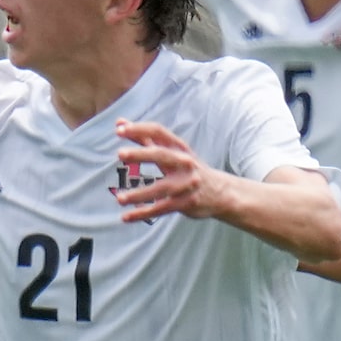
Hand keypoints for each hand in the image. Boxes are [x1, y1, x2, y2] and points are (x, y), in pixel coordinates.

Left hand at [112, 120, 234, 223]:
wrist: (221, 192)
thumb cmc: (189, 168)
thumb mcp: (172, 151)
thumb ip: (145, 138)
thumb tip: (119, 123)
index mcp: (179, 147)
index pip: (159, 132)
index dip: (139, 129)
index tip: (119, 129)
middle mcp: (185, 163)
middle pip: (162, 155)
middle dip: (141, 154)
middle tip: (120, 154)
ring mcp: (186, 184)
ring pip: (161, 188)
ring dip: (139, 194)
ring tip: (120, 199)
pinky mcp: (186, 203)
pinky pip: (162, 209)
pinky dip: (143, 213)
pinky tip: (126, 217)